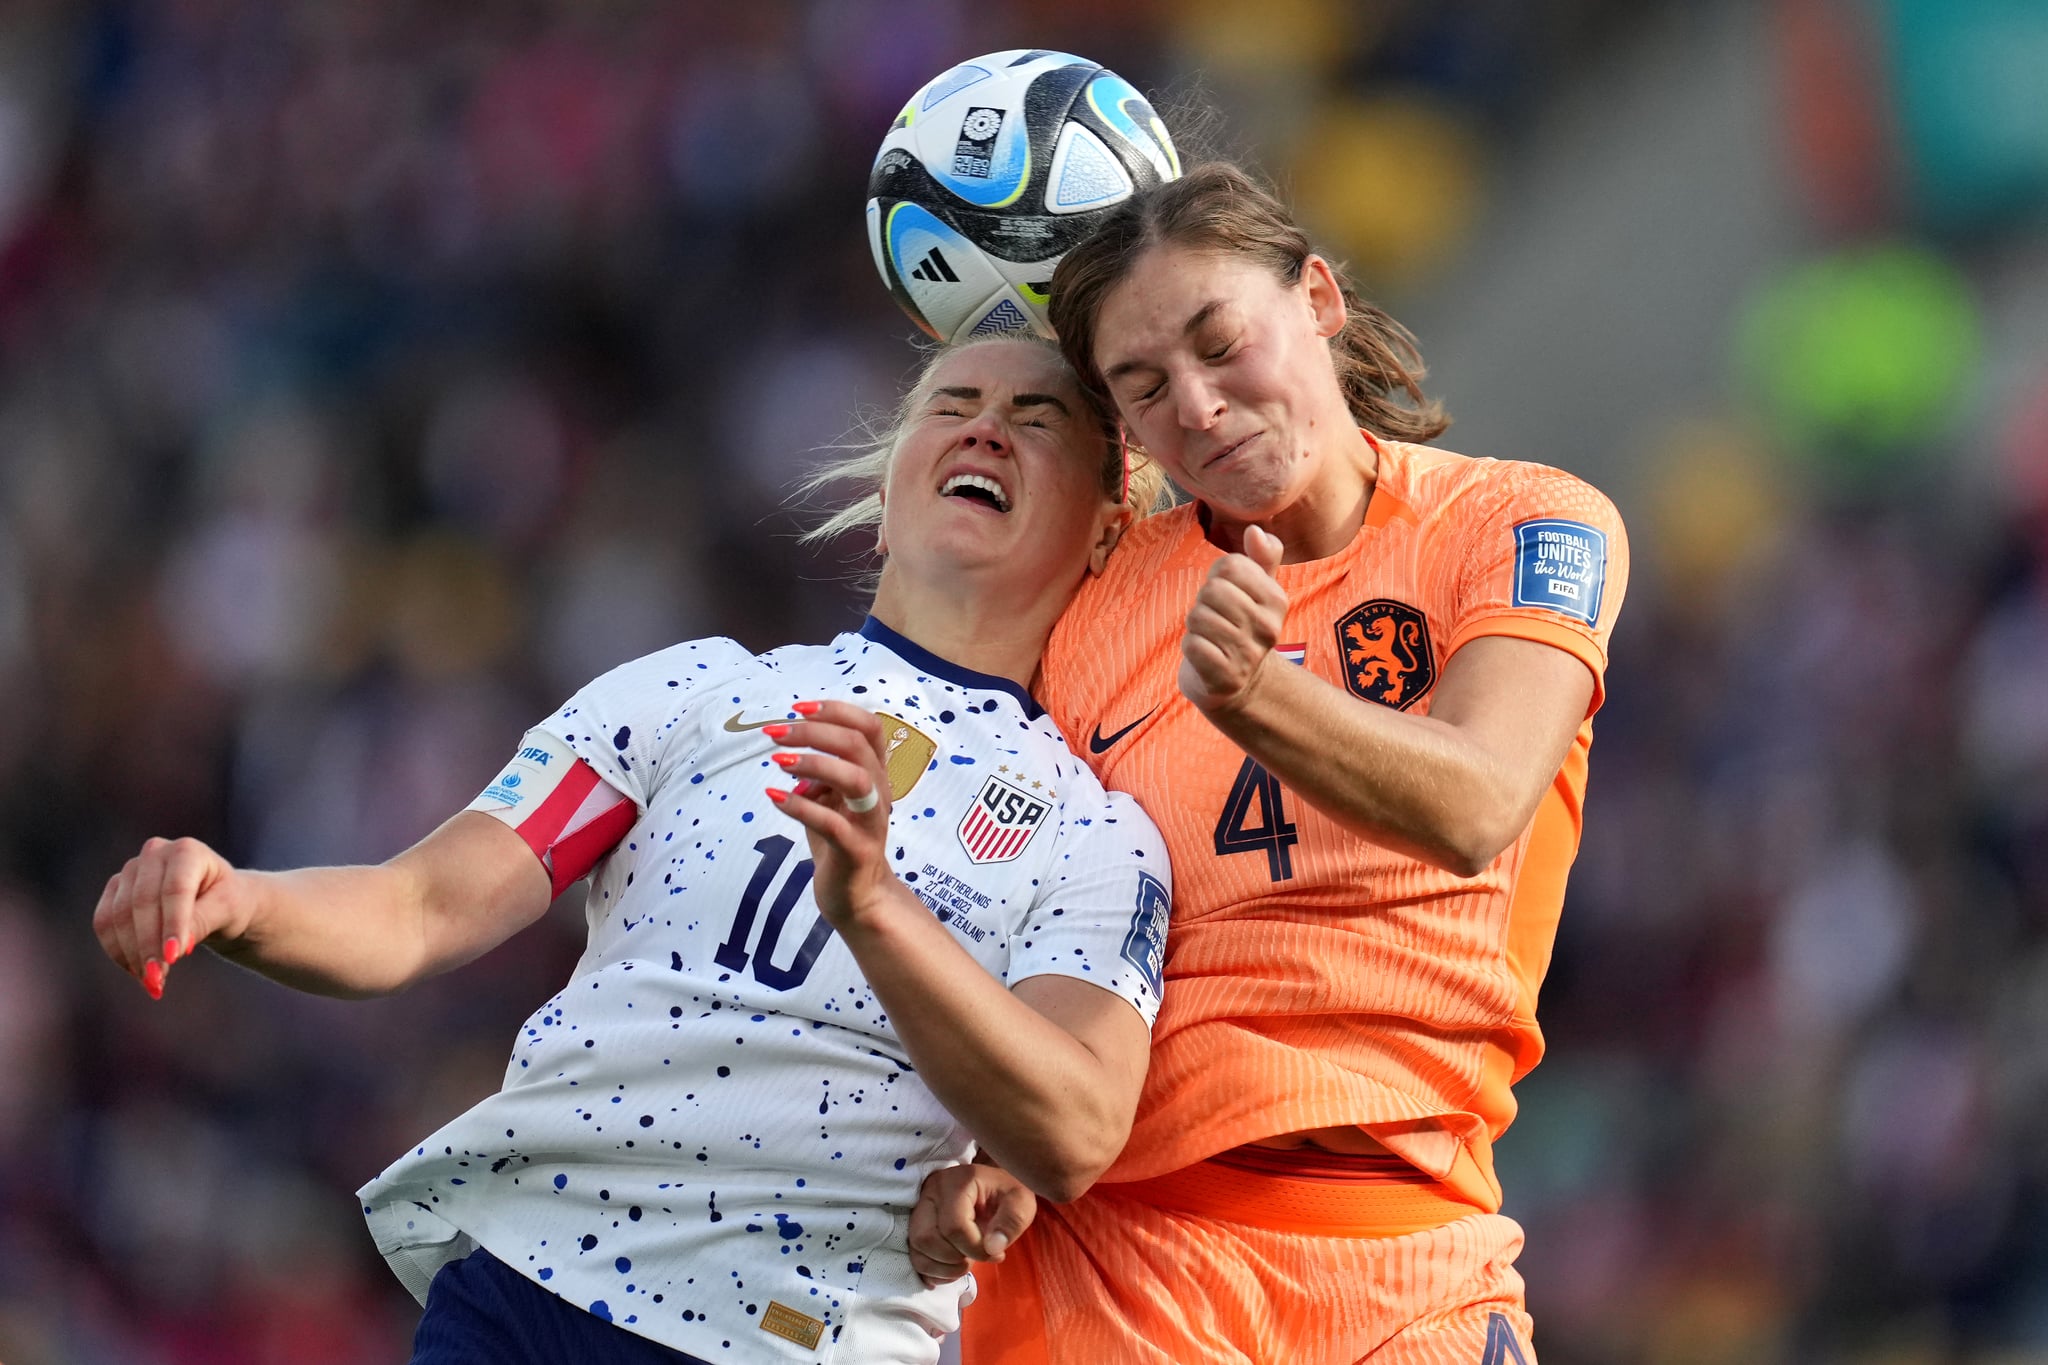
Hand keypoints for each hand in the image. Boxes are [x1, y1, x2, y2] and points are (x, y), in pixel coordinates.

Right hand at [93, 836, 245, 998]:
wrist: (217, 901)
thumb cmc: (228, 903)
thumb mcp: (228, 910)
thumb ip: (203, 921)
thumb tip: (177, 947)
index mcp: (187, 851)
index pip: (175, 890)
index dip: (172, 925)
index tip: (175, 958)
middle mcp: (154, 853)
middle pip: (142, 904)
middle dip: (148, 946)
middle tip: (158, 980)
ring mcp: (130, 870)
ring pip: (118, 916)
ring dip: (131, 954)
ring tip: (152, 982)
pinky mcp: (115, 890)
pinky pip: (104, 923)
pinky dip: (118, 952)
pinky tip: (137, 973)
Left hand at [764, 700, 893, 929]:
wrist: (857, 896)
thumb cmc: (840, 840)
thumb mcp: (829, 798)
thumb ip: (818, 771)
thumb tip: (792, 747)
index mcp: (876, 774)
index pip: (869, 727)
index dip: (835, 710)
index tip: (798, 708)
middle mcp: (880, 793)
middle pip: (858, 745)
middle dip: (813, 732)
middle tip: (775, 734)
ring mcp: (871, 822)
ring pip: (854, 779)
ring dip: (814, 763)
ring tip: (778, 762)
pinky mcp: (856, 851)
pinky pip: (831, 823)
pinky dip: (800, 806)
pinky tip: (775, 797)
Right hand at [909, 1161, 1037, 1287]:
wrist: (994, 1186)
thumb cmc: (1007, 1193)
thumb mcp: (1021, 1203)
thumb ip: (1011, 1222)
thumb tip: (992, 1248)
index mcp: (958, 1182)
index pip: (954, 1226)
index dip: (974, 1249)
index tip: (995, 1254)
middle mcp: (931, 1192)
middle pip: (925, 1238)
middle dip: (953, 1259)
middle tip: (975, 1259)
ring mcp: (919, 1208)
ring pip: (916, 1248)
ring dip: (942, 1268)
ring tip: (965, 1263)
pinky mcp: (915, 1224)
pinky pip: (914, 1256)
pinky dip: (932, 1271)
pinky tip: (952, 1269)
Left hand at [1179, 524, 1288, 714]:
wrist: (1240, 684)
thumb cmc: (1242, 628)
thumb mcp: (1258, 590)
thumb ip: (1261, 558)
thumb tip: (1256, 530)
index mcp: (1277, 600)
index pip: (1229, 566)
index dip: (1217, 577)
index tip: (1226, 598)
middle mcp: (1268, 627)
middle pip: (1212, 591)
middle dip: (1203, 603)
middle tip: (1216, 620)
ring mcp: (1248, 655)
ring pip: (1198, 617)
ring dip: (1195, 627)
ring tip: (1211, 639)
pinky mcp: (1226, 677)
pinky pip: (1193, 645)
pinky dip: (1190, 647)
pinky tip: (1205, 656)